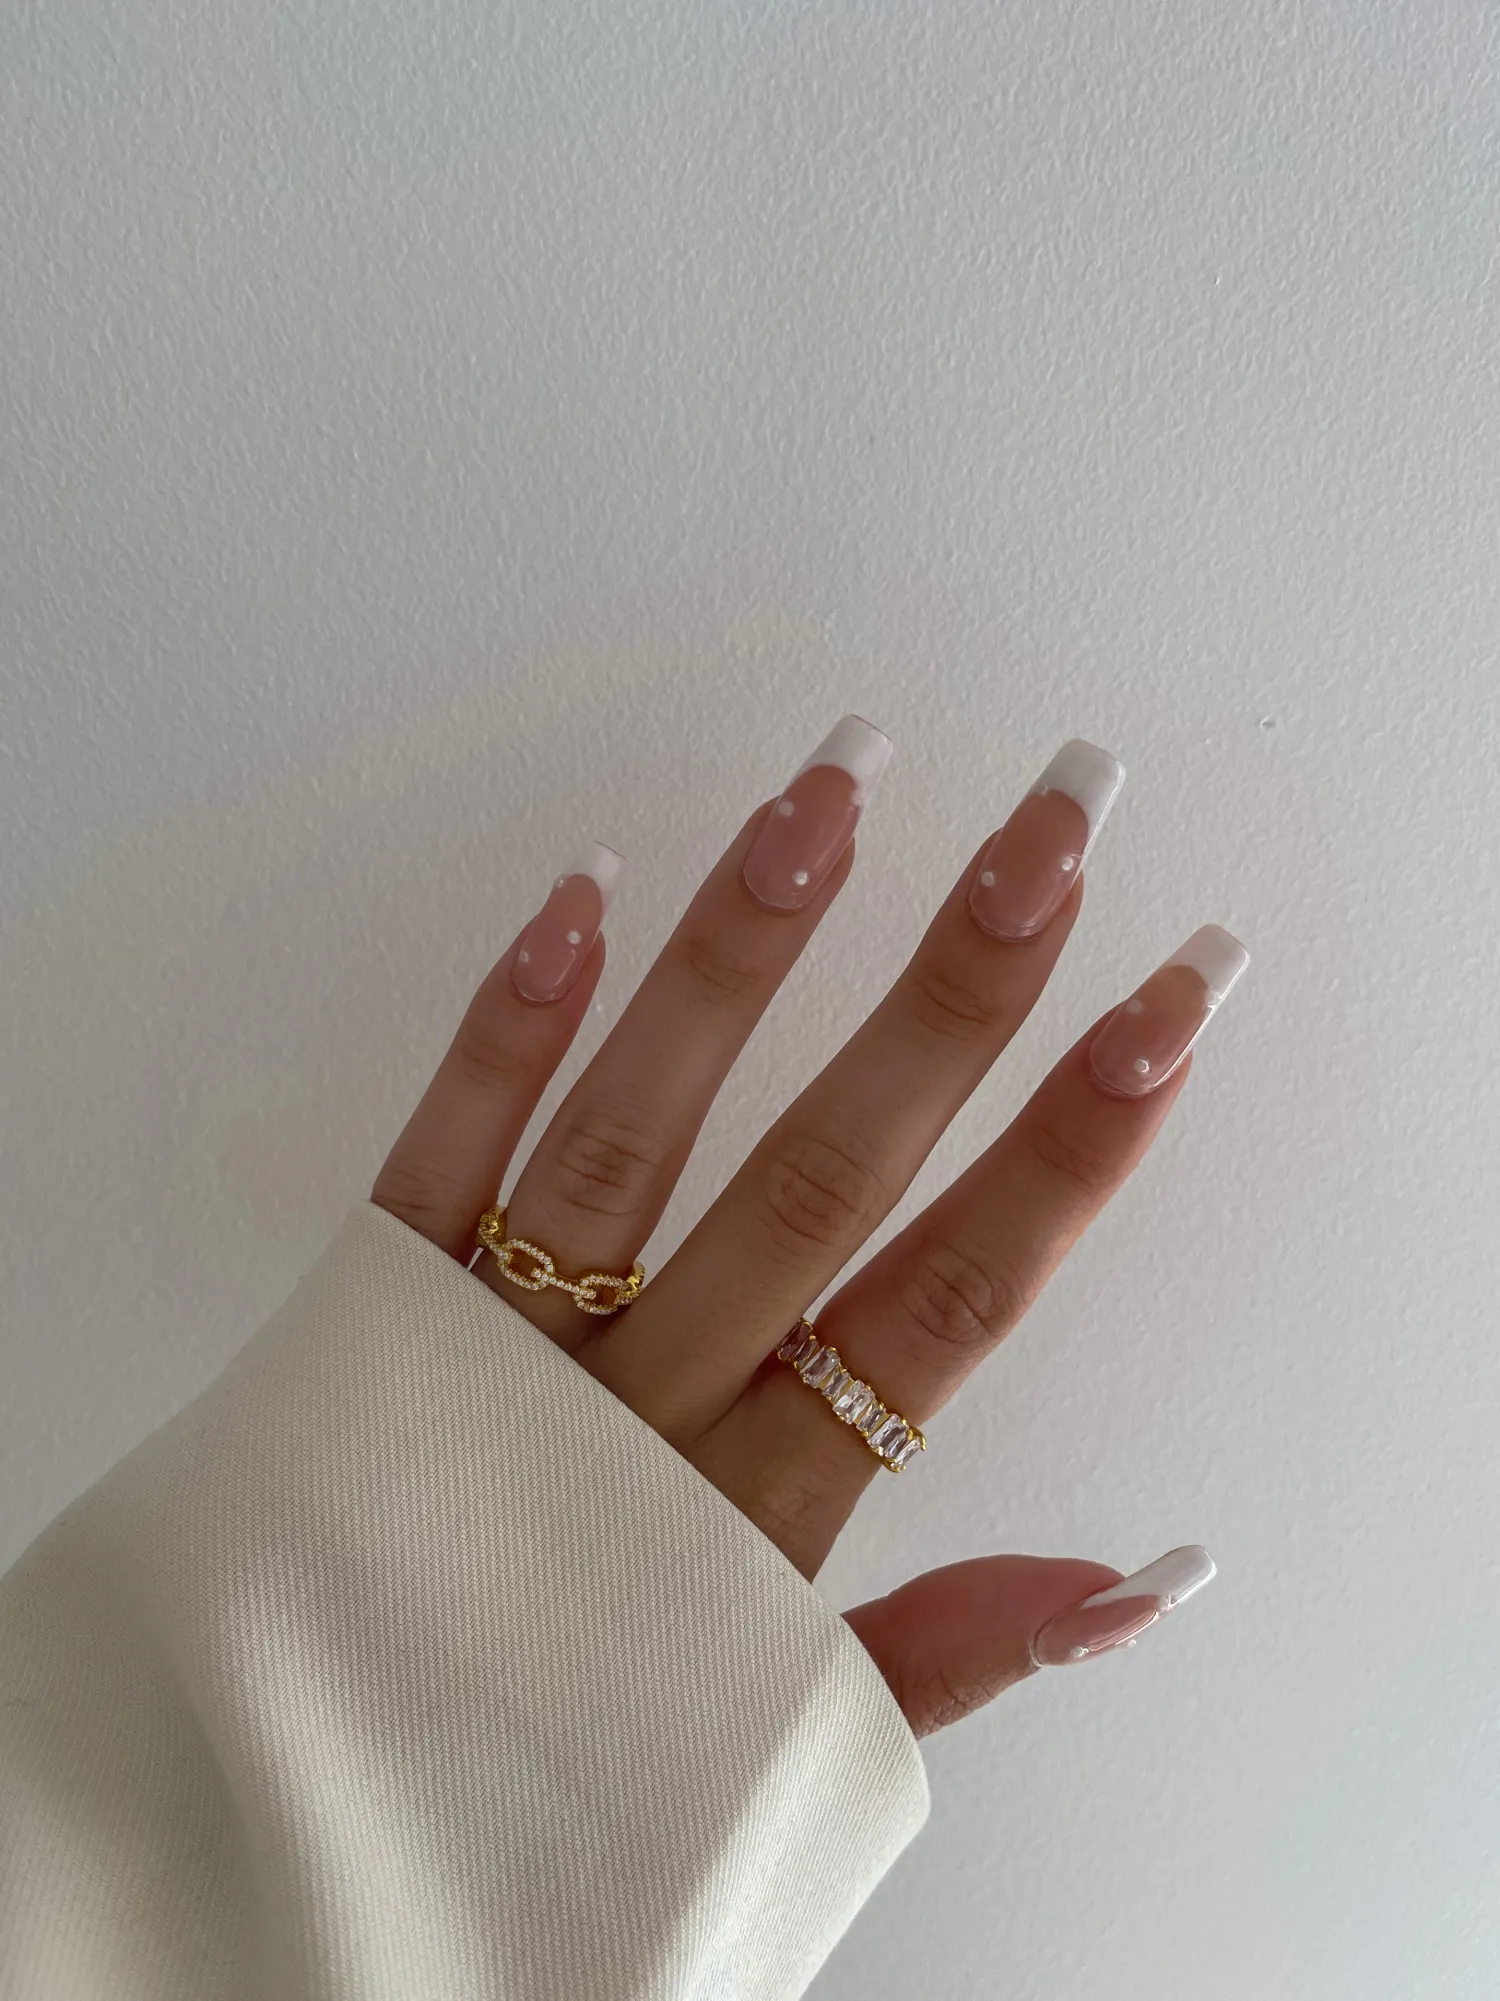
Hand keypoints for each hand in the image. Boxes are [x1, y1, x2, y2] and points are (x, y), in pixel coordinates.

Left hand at [371, 716, 1244, 1738]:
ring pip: (633, 1141)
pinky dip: (506, 1032)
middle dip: (946, 1008)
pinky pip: (435, 1164)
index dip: (1064, 1161)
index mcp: (752, 1522)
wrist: (295, 1822)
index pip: (947, 1315)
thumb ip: (952, 1651)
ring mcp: (491, 1359)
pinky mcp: (368, 1318)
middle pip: (815, 1188)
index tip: (1165, 1009)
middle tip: (1045, 835)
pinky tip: (584, 895)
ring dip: (739, 964)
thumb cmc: (559, 1774)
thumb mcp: (777, 1742)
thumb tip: (1148, 1573)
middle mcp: (630, 1422)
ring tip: (832, 797)